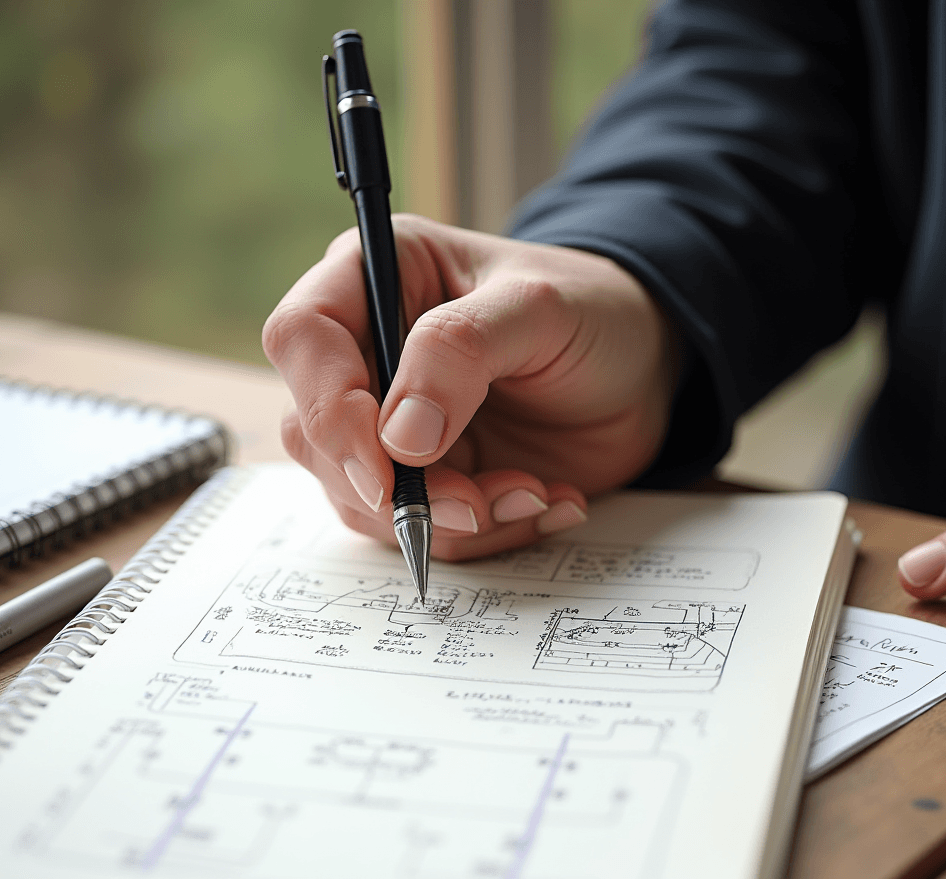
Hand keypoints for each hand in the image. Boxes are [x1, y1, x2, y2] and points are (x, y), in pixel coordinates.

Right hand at [263, 215, 677, 559]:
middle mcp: (368, 354)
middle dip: (393, 488)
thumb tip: (398, 439)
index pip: (303, 338)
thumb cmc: (594, 311)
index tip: (385, 469)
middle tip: (474, 502)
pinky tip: (542, 502)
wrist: (642, 369)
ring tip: (531, 493)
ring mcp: (392, 425)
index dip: (329, 409)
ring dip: (446, 519)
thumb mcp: (539, 307)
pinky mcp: (426, 478)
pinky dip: (482, 534)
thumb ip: (461, 351)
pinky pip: (422, 529)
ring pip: (362, 498)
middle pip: (315, 434)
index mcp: (376, 278)